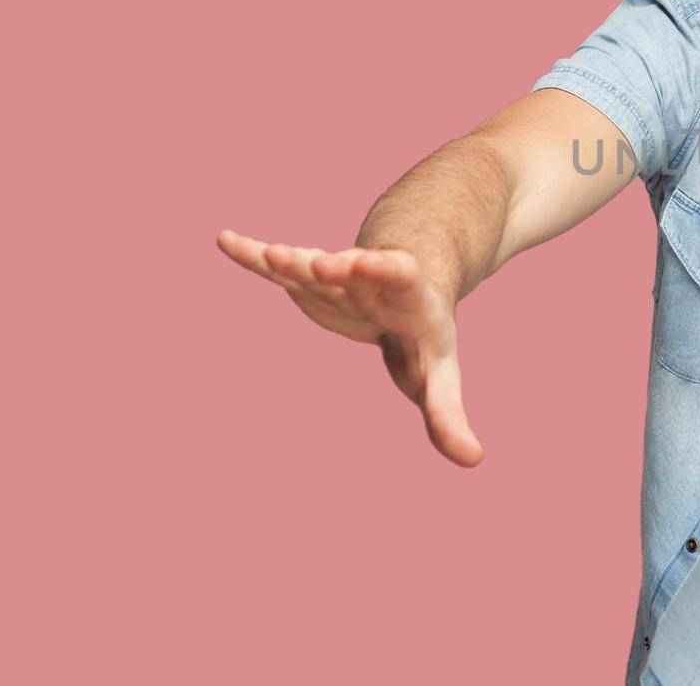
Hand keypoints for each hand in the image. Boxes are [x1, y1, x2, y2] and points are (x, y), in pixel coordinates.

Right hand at [216, 229, 483, 466]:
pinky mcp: (307, 284)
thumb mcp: (440, 377)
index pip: (401, 275)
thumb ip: (448, 416)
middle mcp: (371, 279)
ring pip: (311, 266)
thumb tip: (474, 460)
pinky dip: (253, 256)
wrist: (406, 293)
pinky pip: (278, 268)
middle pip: (354, 269)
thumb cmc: (424, 342)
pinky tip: (225, 238)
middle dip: (338, 267)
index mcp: (410, 297)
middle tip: (321, 264)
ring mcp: (337, 278)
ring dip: (292, 262)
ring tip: (270, 255)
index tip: (367, 262)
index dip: (385, 268)